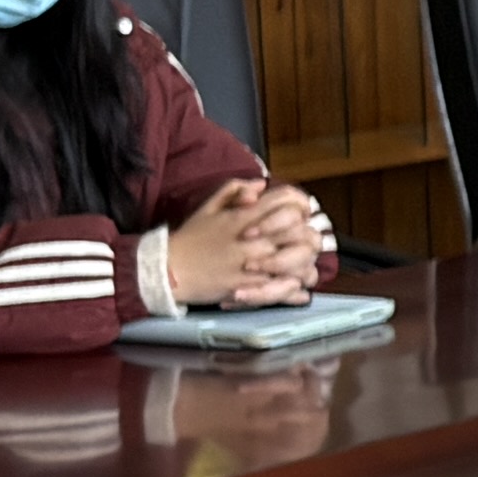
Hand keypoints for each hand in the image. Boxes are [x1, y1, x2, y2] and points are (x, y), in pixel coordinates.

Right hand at [167, 178, 323, 306]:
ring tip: (305, 269)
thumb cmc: (189, 239)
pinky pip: (282, 290)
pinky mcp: (249, 289)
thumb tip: (261, 184)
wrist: (169, 270)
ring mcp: (253, 265)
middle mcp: (253, 239)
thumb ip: (234, 189)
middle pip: (301, 233)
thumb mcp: (209, 206)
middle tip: (307, 244)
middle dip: (309, 238)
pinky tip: (298, 290)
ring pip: (298, 264)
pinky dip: (295, 292)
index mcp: (245, 216)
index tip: (302, 215)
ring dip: (305, 266)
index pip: (288, 202)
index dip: (301, 206)